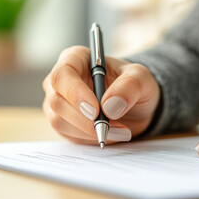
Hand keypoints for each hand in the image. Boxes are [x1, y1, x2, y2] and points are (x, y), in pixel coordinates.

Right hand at [43, 46, 159, 144]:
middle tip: (112, 127)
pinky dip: (91, 138)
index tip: (96, 110)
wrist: (136, 106)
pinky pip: (69, 135)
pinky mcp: (63, 123)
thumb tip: (109, 106)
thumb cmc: (134, 84)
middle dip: (85, 119)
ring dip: (90, 131)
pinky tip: (112, 134)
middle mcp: (61, 80)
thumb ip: (129, 86)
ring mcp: (58, 103)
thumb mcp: (141, 78)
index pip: (62, 75)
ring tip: (120, 131)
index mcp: (75, 59)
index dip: (75, 93)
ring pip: (59, 121)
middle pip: (57, 101)